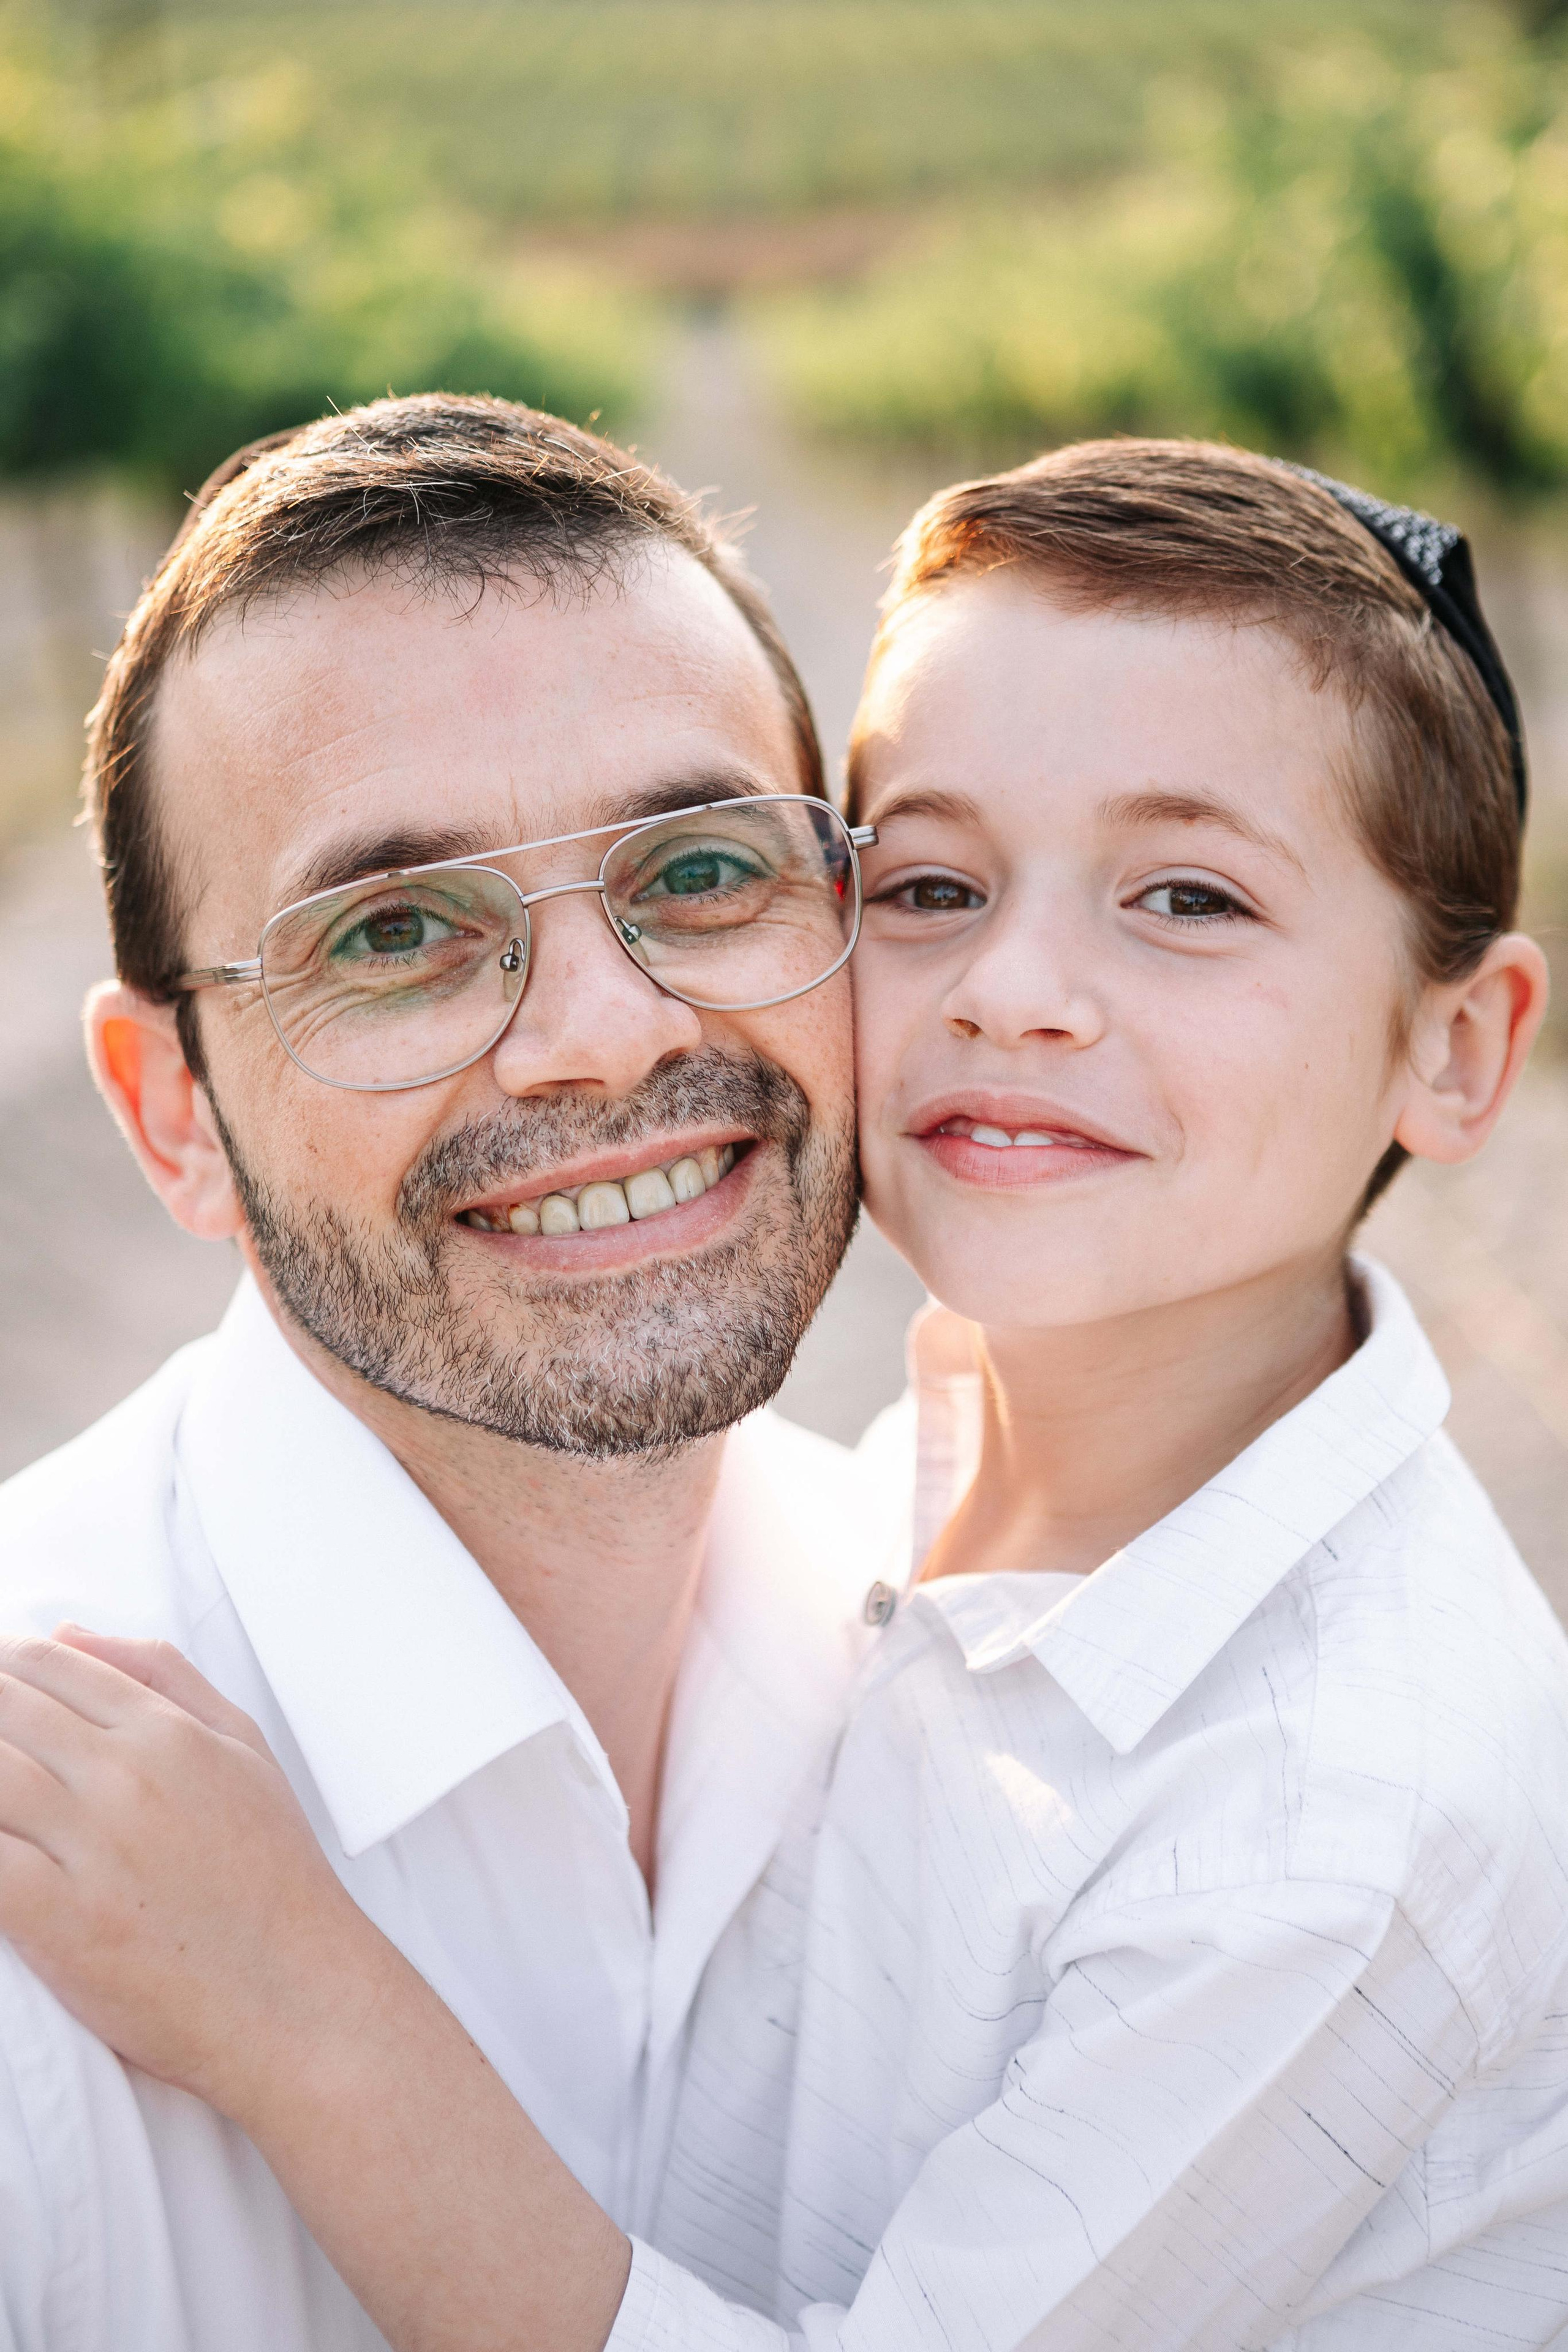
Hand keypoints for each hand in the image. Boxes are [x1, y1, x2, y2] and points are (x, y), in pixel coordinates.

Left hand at [0, 1628, 386, 2121]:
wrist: (297, 1998)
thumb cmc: (272, 1877)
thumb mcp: (243, 1747)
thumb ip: (162, 1676)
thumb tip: (67, 1636)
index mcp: (168, 1732)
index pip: (47, 1665)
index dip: (0, 1667)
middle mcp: (127, 1777)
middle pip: (3, 1711)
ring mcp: (93, 1846)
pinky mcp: (60, 1921)